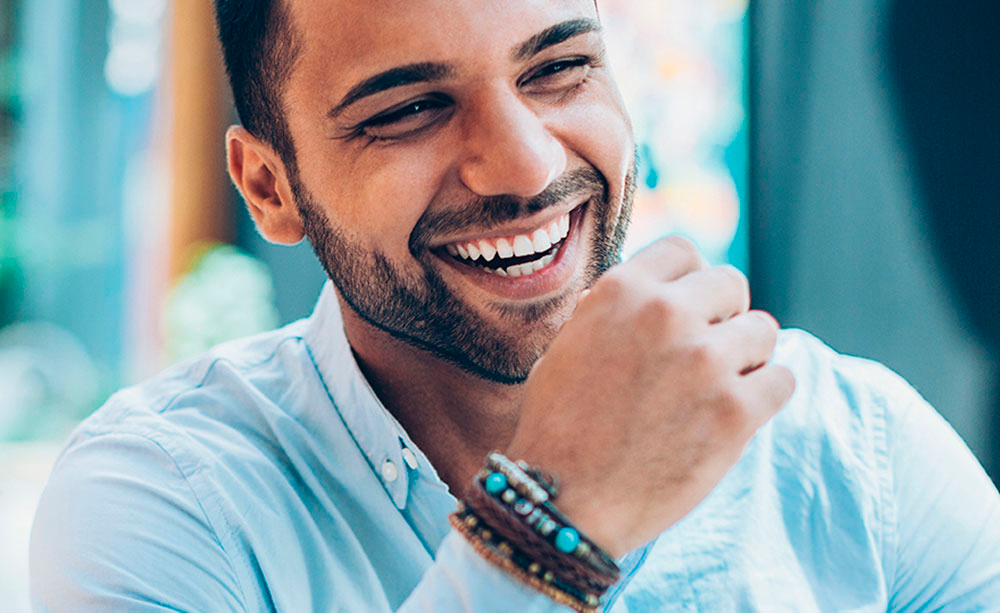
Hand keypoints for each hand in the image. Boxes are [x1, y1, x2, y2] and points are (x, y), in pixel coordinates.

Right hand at [506, 237, 794, 557]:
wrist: (567, 503)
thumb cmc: (558, 429)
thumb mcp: (565, 349)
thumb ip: (610, 314)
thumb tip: (646, 293)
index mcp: (620, 291)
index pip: (682, 251)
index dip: (688, 280)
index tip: (688, 307)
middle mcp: (665, 314)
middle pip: (731, 284)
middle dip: (722, 315)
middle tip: (706, 352)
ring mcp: (704, 360)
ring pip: (763, 331)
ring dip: (746, 357)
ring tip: (718, 388)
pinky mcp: (735, 411)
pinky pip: (783, 380)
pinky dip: (765, 395)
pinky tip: (737, 412)